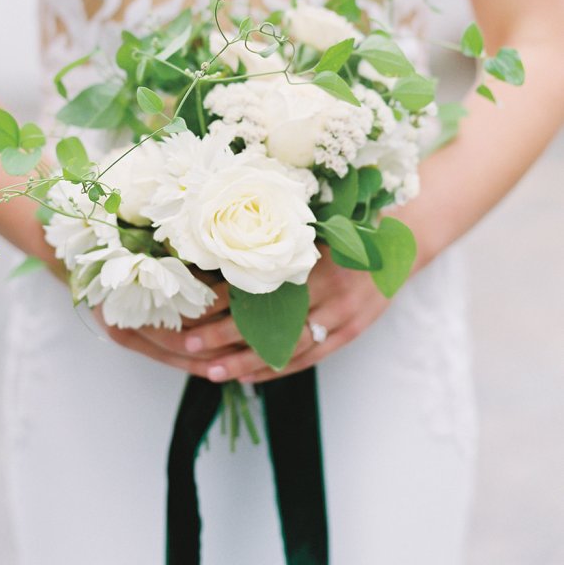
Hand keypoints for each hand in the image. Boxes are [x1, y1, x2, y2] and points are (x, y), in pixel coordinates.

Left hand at [97, 247, 388, 383]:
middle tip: (189, 344)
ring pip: (289, 347)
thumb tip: (227, 242)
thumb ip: (283, 233)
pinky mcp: (351, 332)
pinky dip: (280, 368)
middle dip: (226, 335)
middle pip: (271, 320)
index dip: (227, 297)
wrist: (405, 237)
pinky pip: (311, 357)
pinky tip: (250, 376)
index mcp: (318, 258)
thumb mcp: (321, 219)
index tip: (193, 304)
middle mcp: (330, 291)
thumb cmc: (355, 220)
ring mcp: (343, 316)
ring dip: (248, 361)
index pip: (262, 285)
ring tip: (212, 372)